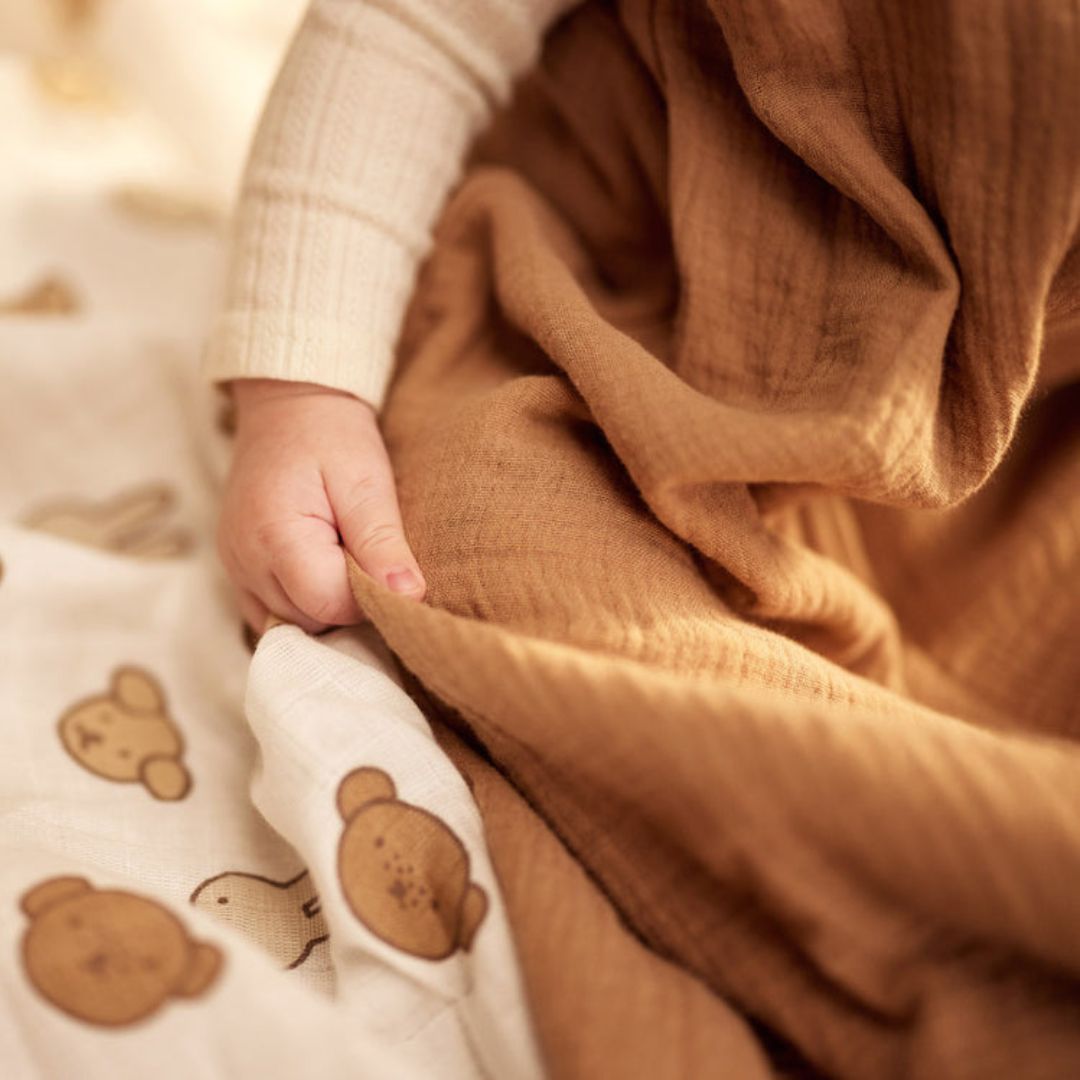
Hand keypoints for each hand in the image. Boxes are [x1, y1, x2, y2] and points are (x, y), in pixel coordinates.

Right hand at [217, 378, 425, 634]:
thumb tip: (408, 597)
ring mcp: (234, 566)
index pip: (329, 604)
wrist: (290, 404)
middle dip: (347, 600)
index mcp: (274, 536)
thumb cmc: (332, 435)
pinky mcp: (236, 567)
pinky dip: (301, 603)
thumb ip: (382, 543)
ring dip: (325, 603)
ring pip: (291, 622)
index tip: (383, 563)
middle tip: (365, 552)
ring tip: (343, 554)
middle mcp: (244, 559)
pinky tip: (323, 570)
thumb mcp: (367, 482)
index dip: (367, 595)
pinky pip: (271, 612)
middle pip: (309, 620)